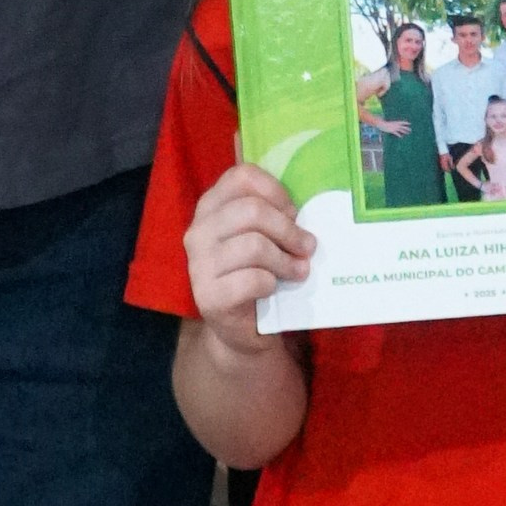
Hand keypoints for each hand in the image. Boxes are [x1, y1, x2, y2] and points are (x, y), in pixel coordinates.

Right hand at [184, 162, 312, 354]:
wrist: (241, 328)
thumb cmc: (256, 273)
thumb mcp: (262, 236)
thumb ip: (272, 214)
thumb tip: (305, 205)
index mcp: (210, 207)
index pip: (242, 177)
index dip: (275, 191)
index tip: (293, 213)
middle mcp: (198, 231)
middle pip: (252, 211)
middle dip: (288, 230)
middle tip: (307, 247)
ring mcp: (199, 265)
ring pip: (254, 245)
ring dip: (286, 260)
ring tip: (298, 271)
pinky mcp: (208, 296)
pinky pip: (252, 279)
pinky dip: (272, 284)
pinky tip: (273, 289)